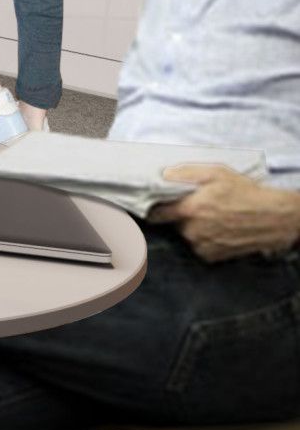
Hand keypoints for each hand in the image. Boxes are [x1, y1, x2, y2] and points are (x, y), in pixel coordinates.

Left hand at [158, 165, 299, 260]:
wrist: (275, 218)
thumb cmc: (246, 193)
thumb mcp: (217, 173)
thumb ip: (186, 173)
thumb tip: (163, 175)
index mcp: (190, 210)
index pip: (155, 213)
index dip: (153, 208)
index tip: (154, 205)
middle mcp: (192, 231)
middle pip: (173, 224)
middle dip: (180, 216)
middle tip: (198, 207)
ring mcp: (202, 245)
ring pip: (186, 235)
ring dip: (193, 228)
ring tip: (213, 218)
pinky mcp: (211, 256)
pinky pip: (199, 246)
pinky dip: (204, 239)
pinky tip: (219, 230)